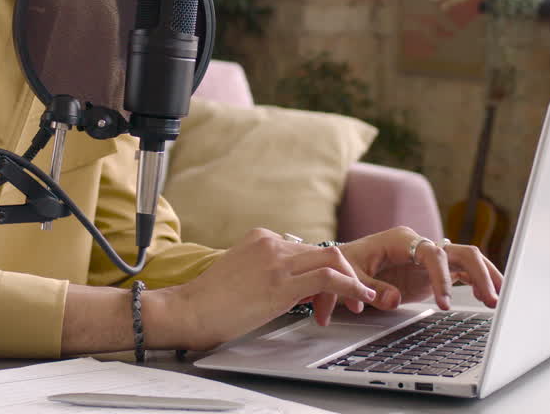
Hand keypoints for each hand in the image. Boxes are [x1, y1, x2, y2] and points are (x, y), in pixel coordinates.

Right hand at [144, 228, 377, 350]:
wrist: (188, 311)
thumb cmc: (210, 302)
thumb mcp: (243, 274)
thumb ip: (268, 271)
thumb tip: (296, 286)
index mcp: (261, 238)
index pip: (308, 249)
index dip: (326, 271)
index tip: (333, 292)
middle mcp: (271, 243)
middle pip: (325, 250)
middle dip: (347, 273)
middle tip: (356, 297)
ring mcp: (276, 261)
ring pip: (333, 258)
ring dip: (353, 281)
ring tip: (361, 301)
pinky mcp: (280, 283)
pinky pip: (327, 278)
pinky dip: (350, 287)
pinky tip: (357, 298)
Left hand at [338, 227, 502, 312]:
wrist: (344, 263)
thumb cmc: (347, 264)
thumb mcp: (352, 276)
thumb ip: (372, 288)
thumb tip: (393, 299)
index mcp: (403, 239)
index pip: (434, 253)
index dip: (442, 277)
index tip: (445, 303)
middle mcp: (422, 244)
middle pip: (460, 252)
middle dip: (479, 274)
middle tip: (491, 299)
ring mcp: (430, 257)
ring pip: (467, 260)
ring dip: (485, 277)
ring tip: (498, 299)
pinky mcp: (434, 270)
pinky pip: (462, 272)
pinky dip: (477, 282)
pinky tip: (488, 297)